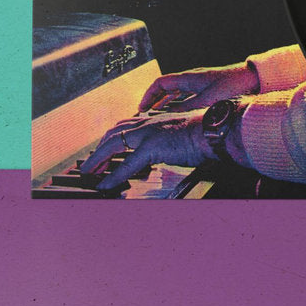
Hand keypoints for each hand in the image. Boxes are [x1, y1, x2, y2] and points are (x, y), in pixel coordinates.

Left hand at [81, 111, 210, 189]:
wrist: (216, 130)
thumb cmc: (206, 133)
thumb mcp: (181, 131)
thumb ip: (169, 138)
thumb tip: (166, 150)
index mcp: (156, 119)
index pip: (125, 126)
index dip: (110, 138)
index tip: (103, 149)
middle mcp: (149, 123)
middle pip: (113, 133)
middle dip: (98, 149)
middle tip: (90, 164)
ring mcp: (149, 134)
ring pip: (113, 144)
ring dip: (98, 160)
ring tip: (90, 173)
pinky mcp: (153, 147)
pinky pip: (126, 165)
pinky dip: (113, 176)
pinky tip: (106, 185)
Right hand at [137, 62, 258, 112]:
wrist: (255, 79)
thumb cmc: (233, 86)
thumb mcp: (207, 101)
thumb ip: (187, 109)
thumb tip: (166, 120)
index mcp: (188, 78)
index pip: (160, 83)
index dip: (148, 96)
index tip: (141, 109)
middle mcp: (193, 79)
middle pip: (166, 90)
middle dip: (155, 103)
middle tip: (146, 117)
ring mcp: (202, 84)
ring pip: (177, 95)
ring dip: (167, 106)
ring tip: (159, 120)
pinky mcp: (211, 91)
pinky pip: (188, 98)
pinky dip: (181, 108)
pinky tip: (182, 119)